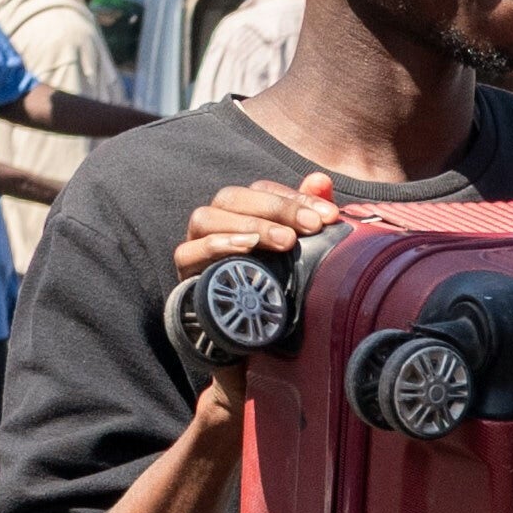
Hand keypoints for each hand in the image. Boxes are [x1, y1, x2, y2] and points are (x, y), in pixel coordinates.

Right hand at [170, 174, 344, 277]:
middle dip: (275, 209)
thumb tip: (321, 179)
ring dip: (249, 226)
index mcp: (240, 212)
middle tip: (310, 226)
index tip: (329, 216)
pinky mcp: (184, 269)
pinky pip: (188, 251)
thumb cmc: (275, 286)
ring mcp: (194, 243)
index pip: (263, 190)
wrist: (247, 334)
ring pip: (207, 218)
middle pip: (233, 198)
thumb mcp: (300, 253)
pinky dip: (216, 246)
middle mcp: (214, 221)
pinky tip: (246, 250)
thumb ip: (311, 214)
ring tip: (284, 240)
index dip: (295, 198)